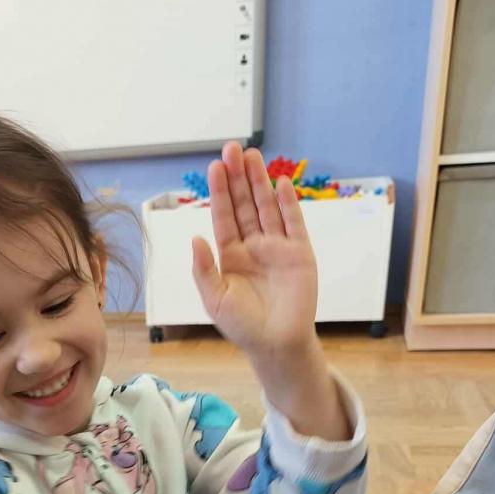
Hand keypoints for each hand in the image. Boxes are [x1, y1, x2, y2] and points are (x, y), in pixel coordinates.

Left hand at [191, 143, 317, 357]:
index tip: (214, 167)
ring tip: (252, 155)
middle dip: (238, 177)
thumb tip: (195, 238)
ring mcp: (277, 247)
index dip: (219, 192)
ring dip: (260, 181)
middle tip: (232, 149)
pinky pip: (293, 223)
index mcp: (231, 255)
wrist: (276, 344)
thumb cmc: (243, 326)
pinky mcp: (300, 253)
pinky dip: (287, 203)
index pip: (223, 216)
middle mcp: (253, 246)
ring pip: (267, 207)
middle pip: (244, 204)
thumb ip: (204, 269)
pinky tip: (280, 184)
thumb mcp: (214, 299)